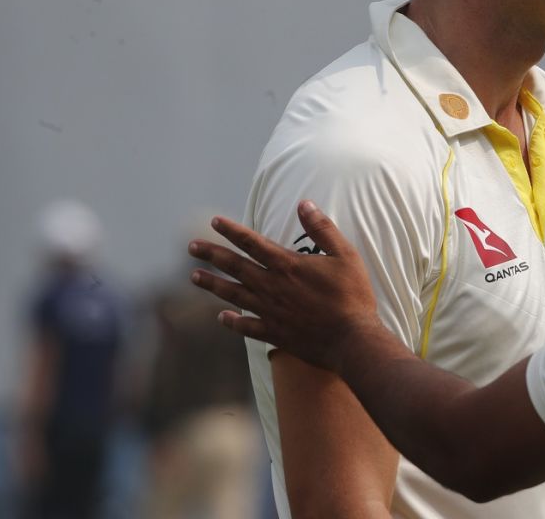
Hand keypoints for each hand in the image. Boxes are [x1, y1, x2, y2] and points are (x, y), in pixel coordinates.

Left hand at [188, 200, 383, 372]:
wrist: (352, 340)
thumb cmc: (353, 295)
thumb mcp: (345, 255)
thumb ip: (322, 228)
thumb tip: (304, 204)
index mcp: (287, 265)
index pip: (253, 243)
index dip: (232, 231)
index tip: (214, 222)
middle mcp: (272, 287)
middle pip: (235, 267)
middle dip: (212, 254)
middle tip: (191, 246)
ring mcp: (270, 311)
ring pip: (233, 295)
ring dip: (212, 284)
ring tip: (194, 277)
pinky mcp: (274, 333)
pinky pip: (246, 326)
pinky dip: (232, 322)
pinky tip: (222, 318)